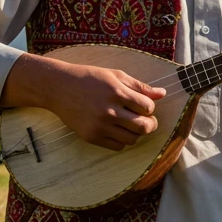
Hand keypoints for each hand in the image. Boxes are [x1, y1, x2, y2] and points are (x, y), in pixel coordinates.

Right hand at [1, 53, 165, 151]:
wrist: (59, 87)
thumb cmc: (89, 78)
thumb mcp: (115, 75)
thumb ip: (139, 86)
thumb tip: (162, 94)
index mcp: (116, 92)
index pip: (147, 107)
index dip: (149, 107)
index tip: (143, 105)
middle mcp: (109, 111)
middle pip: (143, 127)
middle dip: (149, 124)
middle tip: (146, 120)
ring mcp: (99, 126)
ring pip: (132, 139)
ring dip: (136, 133)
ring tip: (131, 124)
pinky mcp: (91, 137)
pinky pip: (117, 146)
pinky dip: (122, 141)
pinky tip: (118, 130)